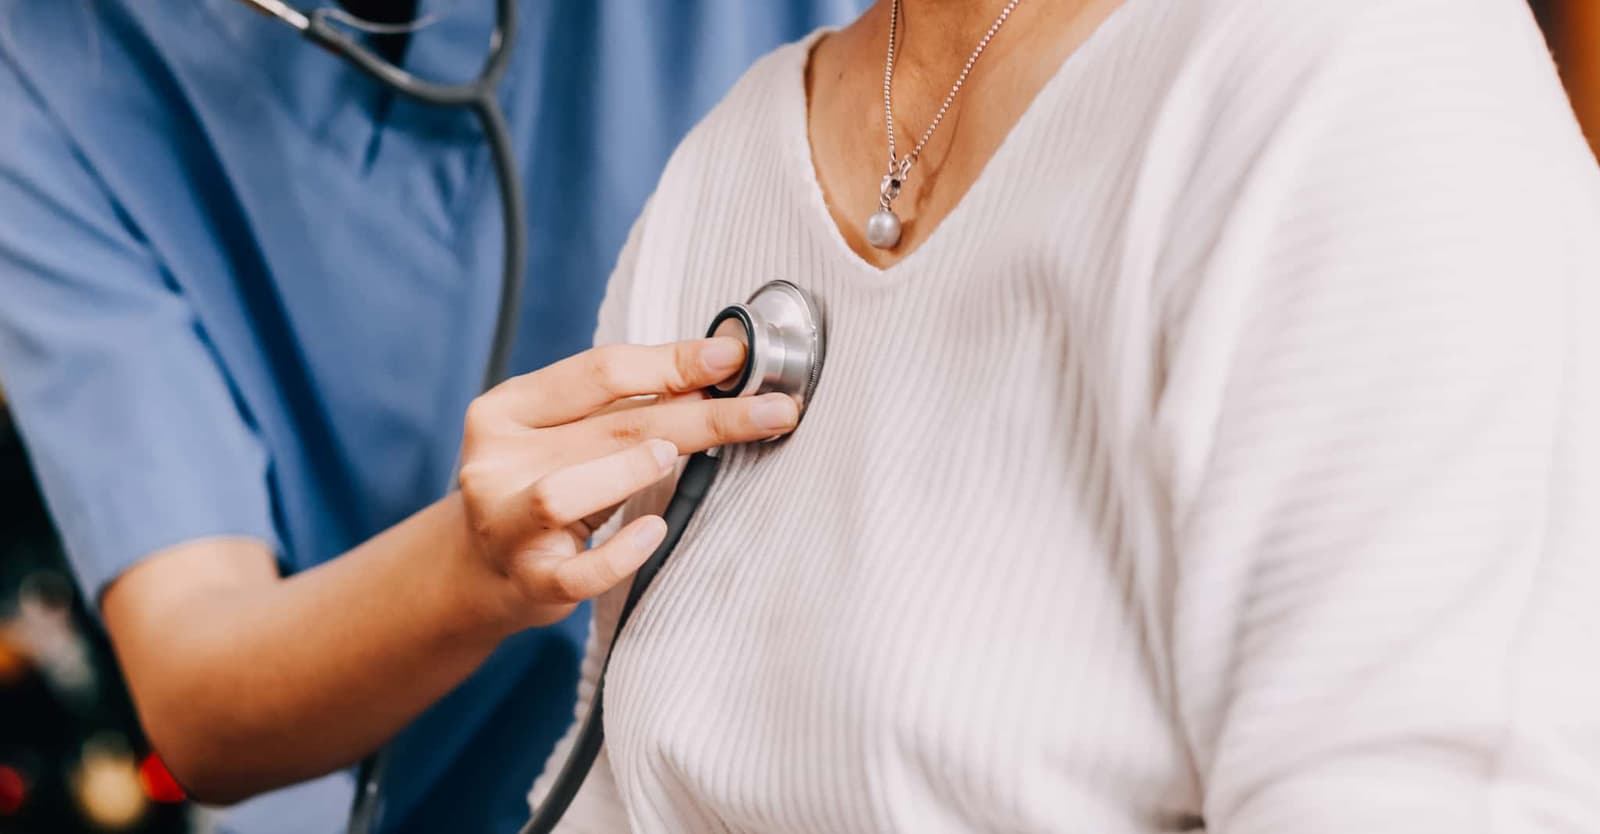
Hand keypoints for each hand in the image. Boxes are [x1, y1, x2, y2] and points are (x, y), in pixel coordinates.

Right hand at [455, 337, 798, 632]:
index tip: (735, 357)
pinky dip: (621, 554)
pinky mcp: (529, 580)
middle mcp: (497, 462)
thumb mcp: (567, 434)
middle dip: (701, 414)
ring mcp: (507, 524)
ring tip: (676, 456)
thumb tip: (720, 369)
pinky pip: (579, 572)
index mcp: (508, 409)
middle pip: (611, 425)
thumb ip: (624, 405)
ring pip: (562, 495)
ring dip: (629, 470)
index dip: (673, 361)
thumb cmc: (542, 484)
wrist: (481, 568)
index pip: (600, 371)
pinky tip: (656, 532)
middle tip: (770, 410)